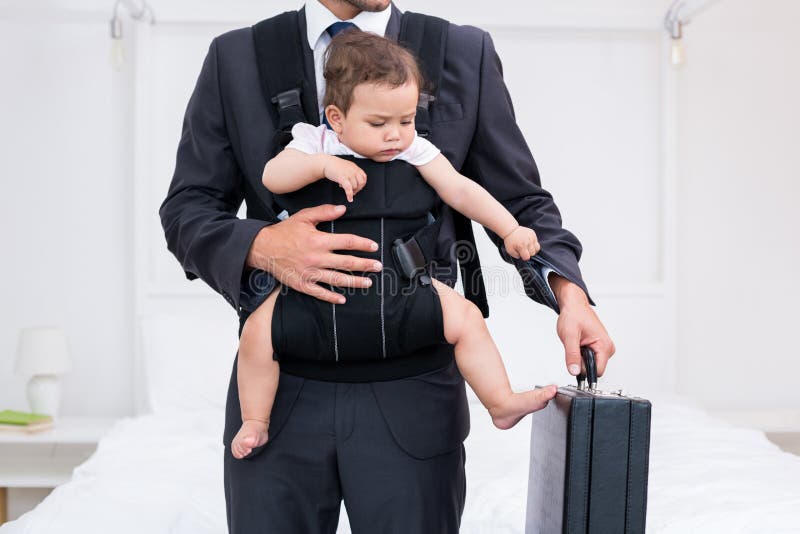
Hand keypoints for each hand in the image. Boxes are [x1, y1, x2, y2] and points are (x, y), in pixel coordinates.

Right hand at [245, 204, 381, 303]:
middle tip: (378, 266)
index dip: (363, 244)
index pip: (347, 242)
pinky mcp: (302, 284)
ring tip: (368, 282)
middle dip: (365, 265)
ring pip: (337, 279)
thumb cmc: (284, 231)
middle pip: (347, 262)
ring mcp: (309, 272)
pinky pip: (319, 292)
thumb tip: (343, 209)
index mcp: (318, 240)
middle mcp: (316, 257)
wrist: (262, 247)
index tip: (374, 246)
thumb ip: (324, 212)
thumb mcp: (304, 217)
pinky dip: (332, 297)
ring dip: (355, 282)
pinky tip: (343, 299)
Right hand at [323, 156, 366, 201]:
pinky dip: (349, 195)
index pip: (364, 176)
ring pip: (355, 186)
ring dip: (351, 191)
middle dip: (358, 189)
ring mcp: (348, 174)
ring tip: (346, 190)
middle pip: (361, 182)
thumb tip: (355, 182)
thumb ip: (352, 172)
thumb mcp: (346, 166)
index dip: (362, 184)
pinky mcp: (342, 178)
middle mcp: (353, 170)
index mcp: (354, 167)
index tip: (359, 187)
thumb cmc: (334, 166)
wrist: (326, 163)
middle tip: (353, 192)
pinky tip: (349, 199)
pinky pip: (348, 188)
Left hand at [503, 225, 539, 260]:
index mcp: (522, 246)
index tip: (522, 255)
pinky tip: (528, 242)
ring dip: (533, 249)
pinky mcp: (533, 234)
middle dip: (529, 253)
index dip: (524, 257)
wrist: (511, 230)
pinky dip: (533, 243)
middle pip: (533, 253)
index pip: (527, 257)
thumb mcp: (510, 250)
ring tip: (528, 247)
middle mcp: (528, 242)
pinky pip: (536, 242)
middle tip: (524, 250)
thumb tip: (522, 257)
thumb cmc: (510, 241)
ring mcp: (531, 237)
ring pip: (537, 248)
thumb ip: (516, 256)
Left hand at [549, 274, 615, 377]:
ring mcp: (604, 347)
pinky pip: (590, 358)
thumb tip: (574, 371)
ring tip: (577, 342)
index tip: (575, 361)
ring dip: (581, 356)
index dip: (583, 369)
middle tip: (575, 346)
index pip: (597, 371)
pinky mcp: (599, 347)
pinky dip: (582, 353)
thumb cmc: (573, 315)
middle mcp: (608, 347)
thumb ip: (572, 355)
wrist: (574, 306)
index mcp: (604, 346)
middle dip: (581, 361)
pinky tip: (580, 342)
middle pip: (593, 368)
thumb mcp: (569, 336)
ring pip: (591, 363)